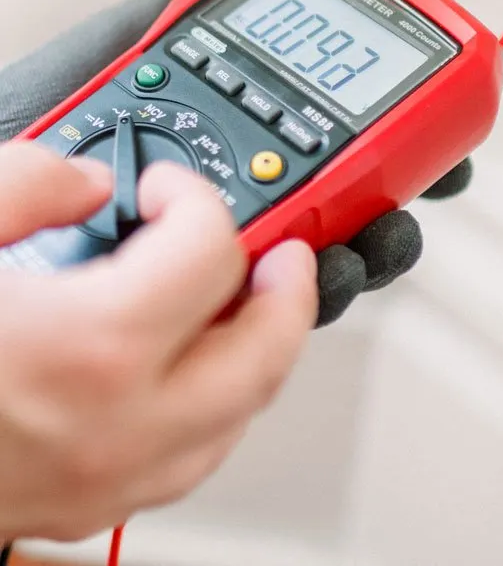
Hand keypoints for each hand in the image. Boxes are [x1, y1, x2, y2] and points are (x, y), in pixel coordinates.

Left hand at [0, 0, 471, 326]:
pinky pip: (261, 312)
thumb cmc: (32, 129)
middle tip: (411, 185)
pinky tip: (307, 270)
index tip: (425, 114)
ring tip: (367, 230)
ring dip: (361, 247)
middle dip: (389, 194)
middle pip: (335, 201)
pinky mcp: (182, 314)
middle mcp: (227, 198)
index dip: (384, 126)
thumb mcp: (110, 54)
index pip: (323, 130)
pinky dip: (300, 296)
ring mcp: (205, 261)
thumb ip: (178, 7)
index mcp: (221, 134)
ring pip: (313, 263)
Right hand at [0, 143, 315, 539]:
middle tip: (281, 250)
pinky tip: (188, 379)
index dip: (195, 197)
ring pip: (233, 423)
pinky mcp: (70, 514)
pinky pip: (181, 467)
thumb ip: (19, 182)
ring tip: (247, 306)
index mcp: (86, 347)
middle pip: (260, 354)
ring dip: (255, 355)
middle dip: (285, 290)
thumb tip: (78, 179)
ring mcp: (97, 484)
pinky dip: (208, 413)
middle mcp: (110, 428)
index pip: (209, 251)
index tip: (164, 187)